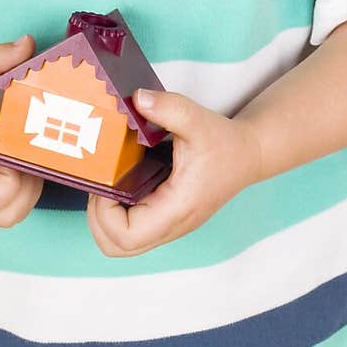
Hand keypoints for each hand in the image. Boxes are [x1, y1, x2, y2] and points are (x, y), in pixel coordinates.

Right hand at [0, 34, 43, 225]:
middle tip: (25, 150)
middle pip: (8, 215)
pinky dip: (15, 186)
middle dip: (28, 186)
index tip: (14, 146)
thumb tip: (28, 44)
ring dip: (24, 188)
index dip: (15, 178)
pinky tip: (12, 154)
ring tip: (21, 152)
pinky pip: (0, 204)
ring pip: (7, 214)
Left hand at [86, 86, 262, 256]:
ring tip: (109, 184)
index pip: (126, 236)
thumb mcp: (197, 118)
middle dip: (97, 219)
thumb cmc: (225, 142)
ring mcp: (169, 225)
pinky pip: (133, 229)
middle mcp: (171, 225)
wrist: (248, 155)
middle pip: (116, 247)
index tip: (105, 182)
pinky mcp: (166, 218)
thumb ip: (168, 108)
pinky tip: (121, 183)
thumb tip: (137, 99)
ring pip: (122, 243)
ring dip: (105, 219)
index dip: (103, 214)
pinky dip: (117, 214)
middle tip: (101, 185)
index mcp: (176, 208)